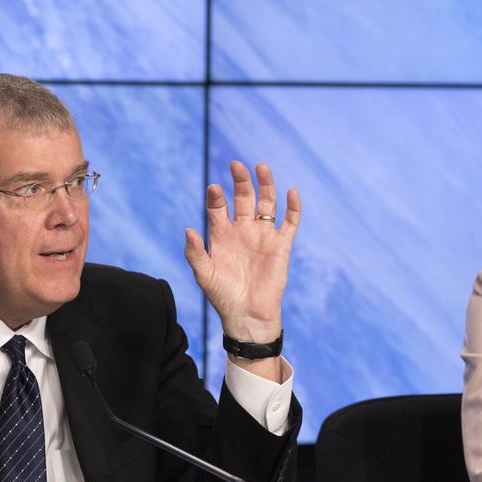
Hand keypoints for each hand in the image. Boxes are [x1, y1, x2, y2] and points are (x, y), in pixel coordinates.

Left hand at [184, 162, 299, 378]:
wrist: (247, 315)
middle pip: (243, 198)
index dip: (216, 197)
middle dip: (241, 181)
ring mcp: (263, 235)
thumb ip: (195, 253)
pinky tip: (291, 191)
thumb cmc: (222, 296)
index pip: (218, 207)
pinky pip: (290, 222)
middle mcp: (243, 230)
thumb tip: (188, 230)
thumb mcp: (204, 275)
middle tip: (236, 165)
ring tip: (261, 167)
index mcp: (221, 234)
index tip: (214, 188)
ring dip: (265, 185)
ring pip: (266, 203)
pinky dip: (293, 207)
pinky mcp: (281, 245)